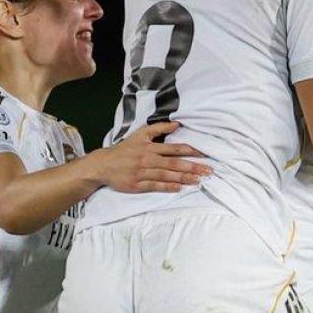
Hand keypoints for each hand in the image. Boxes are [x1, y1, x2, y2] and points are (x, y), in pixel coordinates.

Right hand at [95, 121, 211, 192]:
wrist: (103, 165)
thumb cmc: (124, 149)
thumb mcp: (140, 134)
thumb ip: (159, 128)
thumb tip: (177, 124)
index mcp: (150, 147)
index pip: (174, 148)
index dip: (191, 151)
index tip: (205, 154)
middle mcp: (148, 159)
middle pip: (174, 163)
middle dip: (193, 166)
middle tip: (208, 170)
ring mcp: (143, 173)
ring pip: (167, 175)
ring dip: (184, 178)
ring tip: (198, 180)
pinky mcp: (137, 185)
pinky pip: (155, 186)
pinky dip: (168, 187)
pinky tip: (179, 188)